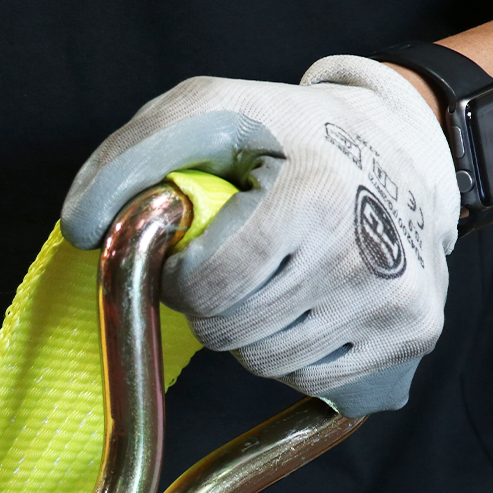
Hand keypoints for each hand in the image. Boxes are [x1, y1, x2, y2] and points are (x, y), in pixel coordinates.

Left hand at [61, 56, 459, 416]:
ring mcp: (391, 302)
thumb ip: (128, 160)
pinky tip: (312, 302)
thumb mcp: (205, 113)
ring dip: (253, 331)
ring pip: (266, 364)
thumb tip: (82, 229)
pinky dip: (295, 352)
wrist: (406, 148)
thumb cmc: (290, 136)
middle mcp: (359, 257)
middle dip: (216, 305)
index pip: (203, 291)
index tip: (195, 252)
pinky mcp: (410, 335)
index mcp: (308, 200)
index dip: (181, 278)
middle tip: (242, 260)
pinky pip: (310, 380)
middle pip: (231, 334)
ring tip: (279, 276)